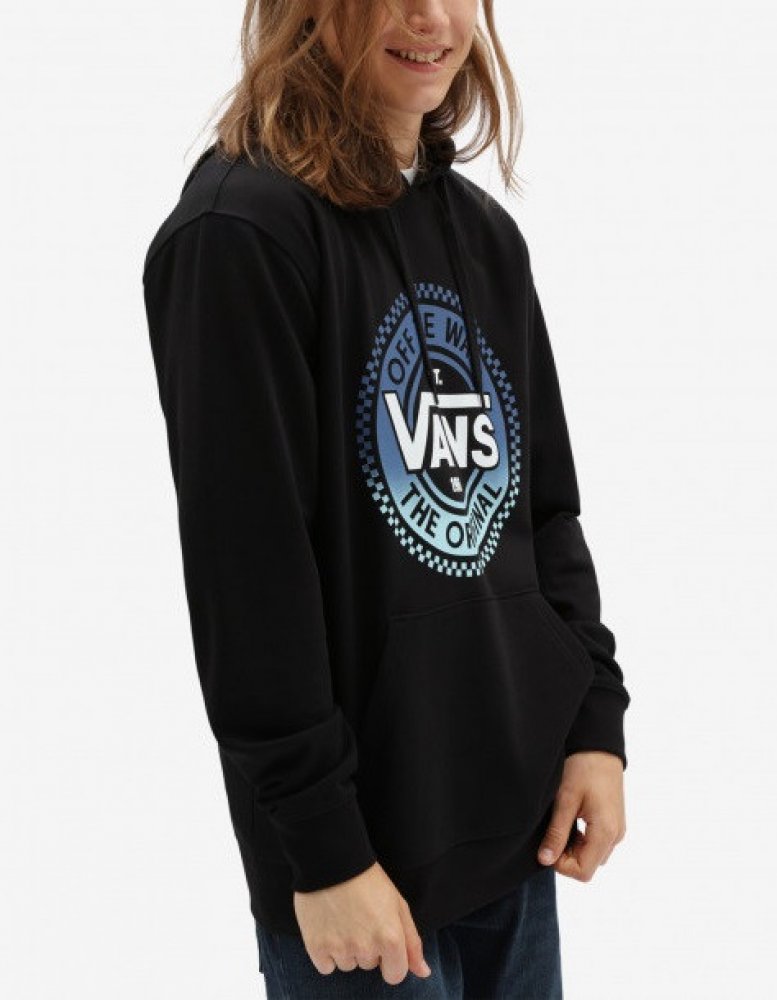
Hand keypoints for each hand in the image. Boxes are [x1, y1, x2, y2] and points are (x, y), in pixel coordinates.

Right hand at [293, 861, 431, 985]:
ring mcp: (340, 949)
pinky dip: (326, 952)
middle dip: (367, 947)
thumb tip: (423, 972)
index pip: (395, 975)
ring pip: (347, 965)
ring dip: (346, 949)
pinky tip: (328, 928)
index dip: (391, 960)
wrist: (332, 860)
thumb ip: (412, 942)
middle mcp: (366, 948)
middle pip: (369, 965)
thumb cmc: (368, 879)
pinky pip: (326, 966)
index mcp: (391, 938)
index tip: (382, 942)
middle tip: (360, 918)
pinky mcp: (316, 947)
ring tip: (343, 919)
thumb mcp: (398, 904)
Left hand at [537, 750, 625, 880]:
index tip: (548, 843)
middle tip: (553, 829)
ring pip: (592, 856)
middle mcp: (616, 836)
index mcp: (606, 832)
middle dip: (566, 856)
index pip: (583, 872)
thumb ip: (556, 833)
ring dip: (573, 848)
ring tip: (562, 821)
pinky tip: (572, 819)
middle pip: (588, 866)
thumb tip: (545, 860)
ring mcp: (617, 830)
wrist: (600, 747)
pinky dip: (582, 840)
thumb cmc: (583, 769)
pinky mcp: (614, 824)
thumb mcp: (565, 800)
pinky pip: (597, 844)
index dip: (561, 864)